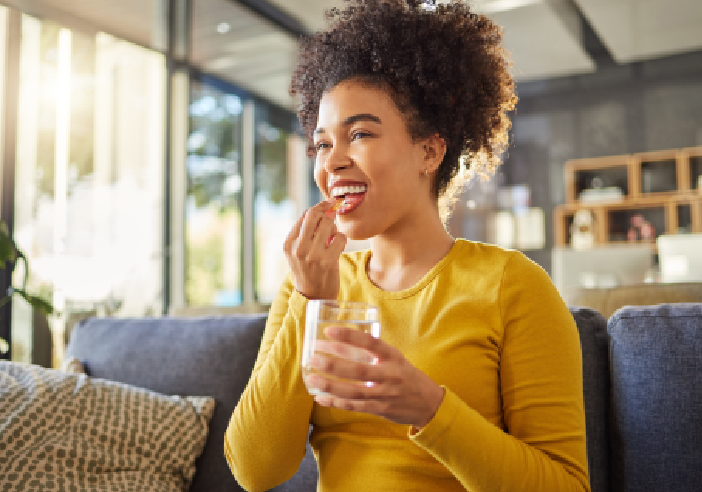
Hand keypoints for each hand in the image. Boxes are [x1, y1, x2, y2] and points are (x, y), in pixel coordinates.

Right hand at [284, 200, 346, 299]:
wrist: (314, 296)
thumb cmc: (309, 269)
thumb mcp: (298, 251)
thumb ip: (306, 231)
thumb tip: (327, 208)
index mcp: (289, 243)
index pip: (305, 215)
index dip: (320, 206)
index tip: (330, 203)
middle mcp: (298, 248)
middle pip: (315, 215)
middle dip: (327, 214)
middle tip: (332, 221)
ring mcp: (312, 254)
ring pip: (328, 224)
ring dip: (335, 228)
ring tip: (333, 238)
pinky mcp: (327, 261)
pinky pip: (340, 237)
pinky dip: (342, 239)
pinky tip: (338, 248)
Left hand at [306, 326, 445, 428]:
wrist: (428, 403)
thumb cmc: (405, 375)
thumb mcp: (394, 359)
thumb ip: (371, 352)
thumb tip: (338, 343)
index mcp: (393, 356)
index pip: (370, 343)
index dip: (349, 336)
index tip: (328, 331)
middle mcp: (391, 374)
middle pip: (359, 370)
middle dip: (334, 365)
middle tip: (313, 358)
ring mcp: (386, 394)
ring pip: (354, 391)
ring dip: (331, 386)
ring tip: (312, 379)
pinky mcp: (381, 409)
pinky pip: (355, 406)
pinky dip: (337, 402)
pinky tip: (321, 397)